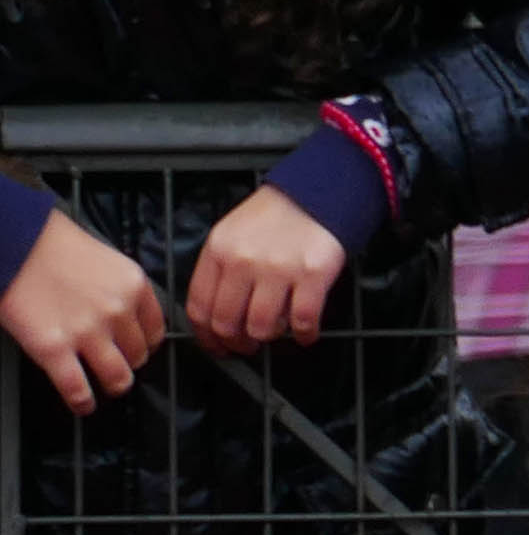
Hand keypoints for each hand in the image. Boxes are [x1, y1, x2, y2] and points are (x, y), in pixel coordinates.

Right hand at [2, 211, 165, 410]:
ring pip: (117, 376)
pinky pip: (77, 388)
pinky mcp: (54, 350)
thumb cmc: (56, 249)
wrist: (19, 246)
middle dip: (131, 364)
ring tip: (110, 389)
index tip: (143, 349)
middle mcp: (117, 312)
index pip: (156, 328)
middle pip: (138, 354)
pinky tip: (84, 406)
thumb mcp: (108, 263)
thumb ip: (122, 291)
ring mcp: (87, 333)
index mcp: (134, 287)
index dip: (148, 344)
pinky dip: (83, 402)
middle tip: (122, 368)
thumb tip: (127, 317)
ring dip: (115, 386)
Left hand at [185, 183, 351, 354]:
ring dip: (268, 337)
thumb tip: (216, 313)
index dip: (206, 335)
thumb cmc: (278, 213)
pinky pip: (303, 320)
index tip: (216, 345)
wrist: (323, 188)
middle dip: (236, 343)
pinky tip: (305, 333)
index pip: (199, 307)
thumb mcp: (233, 232)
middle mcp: (244, 261)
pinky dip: (304, 334)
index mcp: (219, 250)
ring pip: (261, 327)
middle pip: (227, 323)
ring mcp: (279, 268)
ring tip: (276, 333)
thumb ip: (221, 267)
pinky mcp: (313, 274)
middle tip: (246, 346)